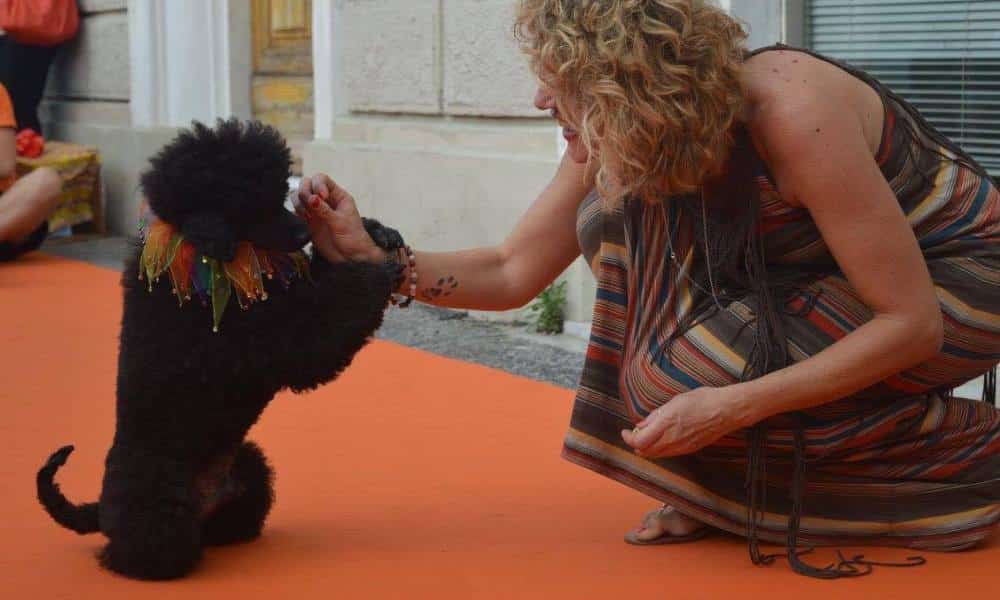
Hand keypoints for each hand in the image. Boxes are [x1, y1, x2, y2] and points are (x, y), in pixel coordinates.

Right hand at [295, 173, 383, 262]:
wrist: (351, 258)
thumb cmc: (353, 238)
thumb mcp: (341, 222)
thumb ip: (325, 210)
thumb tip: (311, 198)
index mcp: (338, 196)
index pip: (322, 179)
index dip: (317, 184)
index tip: (321, 197)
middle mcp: (325, 200)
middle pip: (307, 184)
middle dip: (305, 191)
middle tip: (309, 204)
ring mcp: (316, 210)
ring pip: (300, 196)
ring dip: (299, 201)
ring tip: (307, 214)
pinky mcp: (309, 221)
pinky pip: (298, 209)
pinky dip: (297, 211)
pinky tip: (304, 218)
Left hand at [620, 386, 745, 457]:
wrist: (727, 410)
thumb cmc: (702, 400)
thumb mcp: (675, 401)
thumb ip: (656, 415)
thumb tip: (641, 424)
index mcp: (666, 423)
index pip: (639, 441)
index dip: (628, 439)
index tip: (625, 432)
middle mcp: (672, 438)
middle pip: (645, 452)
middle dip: (636, 445)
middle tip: (634, 434)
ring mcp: (682, 446)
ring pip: (657, 455)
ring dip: (648, 448)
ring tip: (648, 435)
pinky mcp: (690, 449)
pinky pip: (669, 454)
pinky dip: (660, 449)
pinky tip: (663, 438)